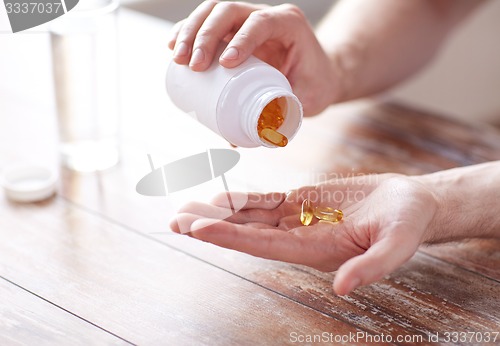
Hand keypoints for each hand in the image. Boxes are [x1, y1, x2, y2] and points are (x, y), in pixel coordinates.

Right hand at [167, 1, 339, 115]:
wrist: (321, 73)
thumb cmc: (316, 85)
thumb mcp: (307, 100)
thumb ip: (276, 119)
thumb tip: (235, 140)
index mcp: (290, 25)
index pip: (261, 23)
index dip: (241, 39)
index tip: (224, 64)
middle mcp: (267, 16)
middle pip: (229, 11)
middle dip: (206, 35)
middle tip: (193, 65)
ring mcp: (249, 19)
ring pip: (214, 11)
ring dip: (190, 30)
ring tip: (178, 58)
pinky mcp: (235, 29)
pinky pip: (208, 20)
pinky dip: (189, 29)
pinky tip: (174, 45)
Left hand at [170, 174, 437, 294]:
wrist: (410, 204)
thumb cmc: (407, 224)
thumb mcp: (398, 244)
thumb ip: (372, 267)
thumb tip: (343, 287)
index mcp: (315, 250)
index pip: (263, 245)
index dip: (230, 236)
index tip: (199, 227)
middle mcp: (298, 237)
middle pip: (246, 233)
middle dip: (210, 226)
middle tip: (175, 221)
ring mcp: (297, 219)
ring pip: (248, 216)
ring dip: (217, 212)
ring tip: (183, 208)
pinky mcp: (301, 201)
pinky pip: (264, 200)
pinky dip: (239, 198)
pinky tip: (218, 196)